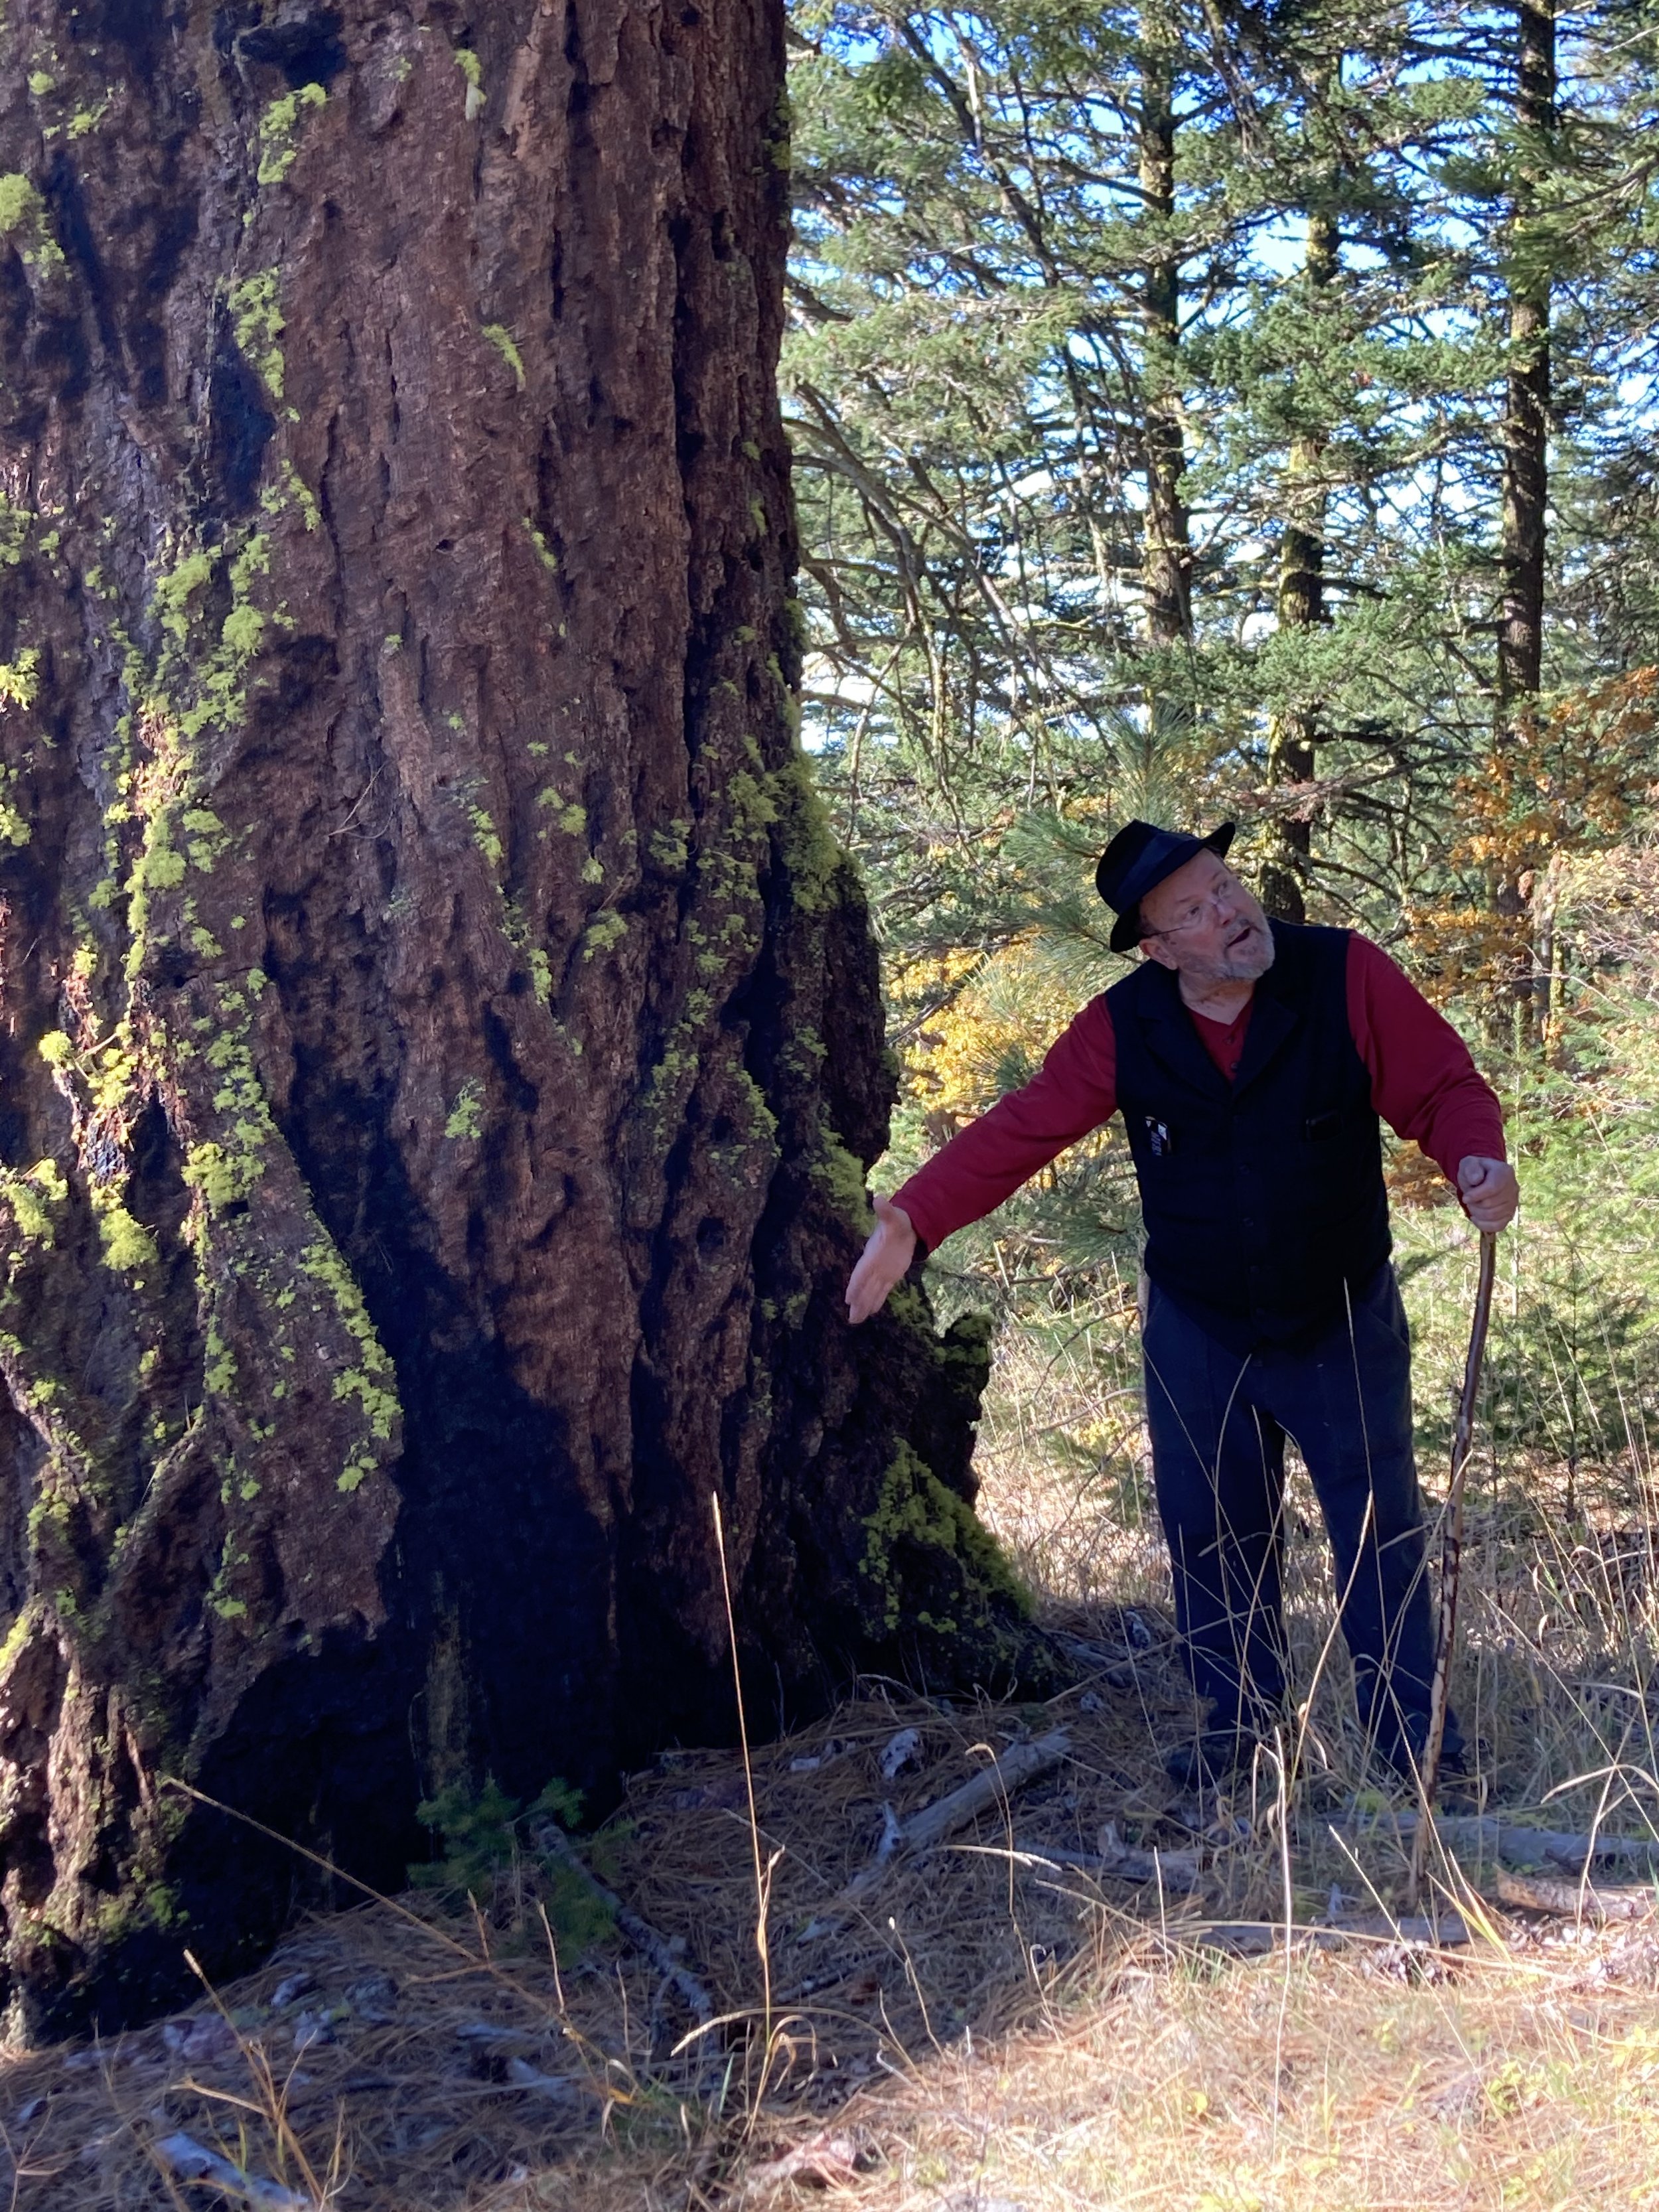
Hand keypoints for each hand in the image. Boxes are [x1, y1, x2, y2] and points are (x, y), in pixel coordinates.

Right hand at [845, 1196, 916, 1323]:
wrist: (905, 1227)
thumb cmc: (898, 1222)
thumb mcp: (893, 1216)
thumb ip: (885, 1210)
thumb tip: (879, 1199)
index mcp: (872, 1254)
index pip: (862, 1272)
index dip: (855, 1284)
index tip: (848, 1297)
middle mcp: (874, 1266)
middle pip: (864, 1287)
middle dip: (858, 1302)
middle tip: (850, 1319)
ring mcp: (881, 1273)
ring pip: (871, 1292)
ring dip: (864, 1306)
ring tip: (854, 1321)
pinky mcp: (890, 1276)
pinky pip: (882, 1291)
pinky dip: (876, 1301)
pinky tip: (870, 1312)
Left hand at [1457, 1155, 1518, 1231]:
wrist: (1482, 1178)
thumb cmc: (1475, 1171)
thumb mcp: (1469, 1164)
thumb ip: (1471, 1168)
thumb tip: (1476, 1180)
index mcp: (1505, 1172)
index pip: (1492, 1188)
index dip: (1476, 1195)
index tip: (1465, 1197)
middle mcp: (1513, 1188)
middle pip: (1491, 1204)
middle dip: (1474, 1204)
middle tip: (1469, 1199)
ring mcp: (1513, 1203)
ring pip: (1493, 1216)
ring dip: (1477, 1213)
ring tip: (1473, 1205)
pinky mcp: (1510, 1215)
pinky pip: (1498, 1226)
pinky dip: (1483, 1225)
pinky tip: (1476, 1218)